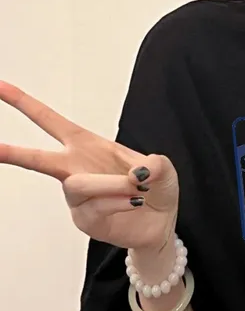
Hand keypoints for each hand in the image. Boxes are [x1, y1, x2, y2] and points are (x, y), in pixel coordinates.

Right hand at [0, 81, 178, 252]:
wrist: (161, 223)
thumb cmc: (156, 189)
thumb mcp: (163, 168)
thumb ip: (156, 164)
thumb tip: (139, 172)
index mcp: (89, 146)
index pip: (52, 122)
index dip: (26, 104)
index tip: (0, 87)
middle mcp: (77, 169)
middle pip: (38, 159)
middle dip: (13, 152)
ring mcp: (78, 197)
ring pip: (78, 184)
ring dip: (110, 184)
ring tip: (136, 187)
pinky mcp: (84, 219)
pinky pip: (96, 207)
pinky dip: (120, 202)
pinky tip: (134, 202)